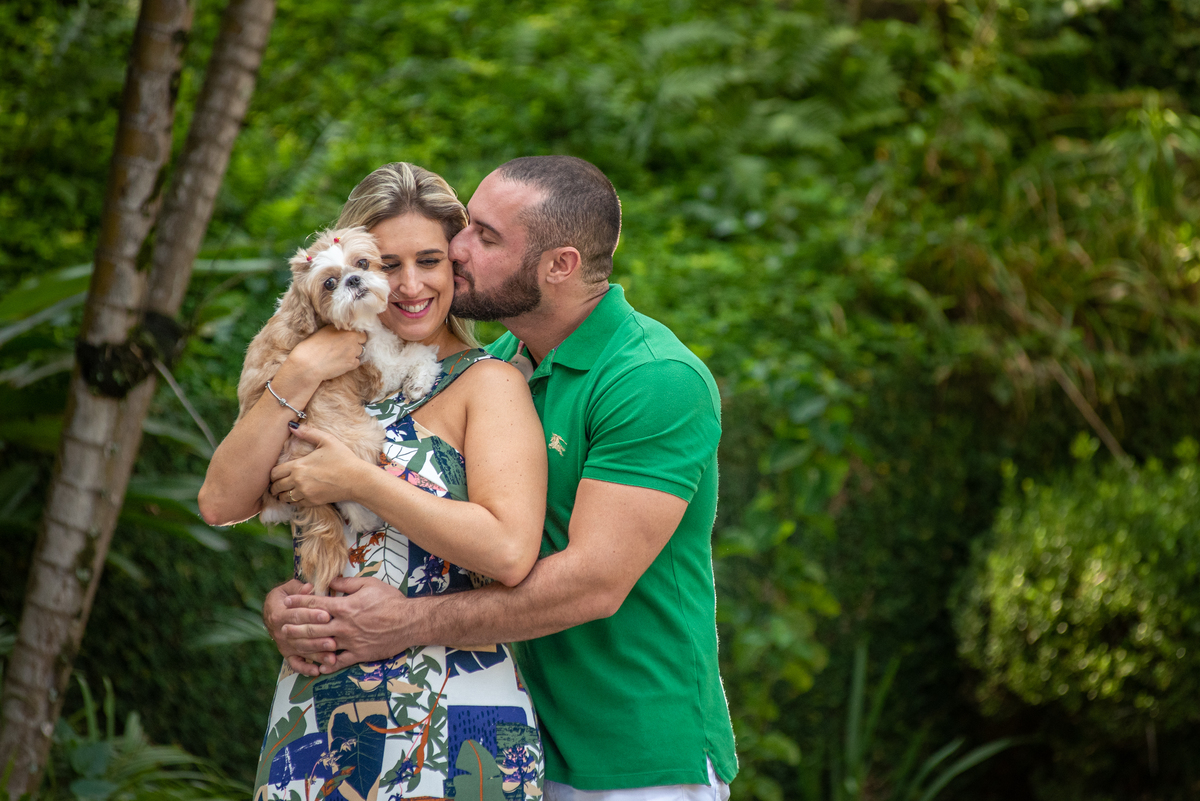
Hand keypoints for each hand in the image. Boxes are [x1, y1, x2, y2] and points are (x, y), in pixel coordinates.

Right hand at [263, 580, 337, 672]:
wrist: (271, 610)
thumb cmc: (286, 596)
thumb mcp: (289, 588)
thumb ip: (300, 588)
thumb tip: (309, 587)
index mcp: (280, 613)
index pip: (296, 615)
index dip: (311, 615)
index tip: (327, 615)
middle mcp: (280, 631)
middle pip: (300, 636)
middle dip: (318, 638)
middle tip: (333, 641)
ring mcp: (284, 644)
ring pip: (301, 650)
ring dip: (316, 655)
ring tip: (332, 657)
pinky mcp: (287, 654)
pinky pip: (295, 664)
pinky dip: (305, 668)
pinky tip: (317, 671)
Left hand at [269, 425, 369, 505]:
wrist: (357, 479)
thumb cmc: (343, 458)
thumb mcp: (327, 440)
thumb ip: (308, 433)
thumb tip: (291, 425)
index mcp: (298, 466)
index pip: (274, 473)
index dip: (272, 474)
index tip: (276, 473)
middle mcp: (298, 481)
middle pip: (276, 487)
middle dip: (274, 485)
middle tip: (276, 484)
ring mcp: (305, 493)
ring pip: (283, 497)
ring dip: (282, 494)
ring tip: (285, 491)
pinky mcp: (312, 502)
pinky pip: (295, 504)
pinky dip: (293, 500)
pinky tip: (297, 495)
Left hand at [281, 576, 411, 673]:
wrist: (410, 622)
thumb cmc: (391, 600)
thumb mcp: (370, 584)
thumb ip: (347, 583)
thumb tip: (331, 581)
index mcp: (345, 606)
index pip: (316, 604)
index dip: (299, 602)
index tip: (287, 601)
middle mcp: (344, 625)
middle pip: (313, 626)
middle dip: (295, 626)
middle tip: (282, 627)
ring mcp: (350, 642)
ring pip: (322, 645)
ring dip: (305, 645)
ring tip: (293, 645)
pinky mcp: (359, 654)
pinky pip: (339, 661)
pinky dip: (327, 664)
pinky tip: (318, 666)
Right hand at [284, 326, 366, 383]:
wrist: (308, 363)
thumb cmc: (313, 345)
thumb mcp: (326, 330)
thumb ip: (340, 329)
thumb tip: (346, 329)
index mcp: (348, 331)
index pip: (361, 333)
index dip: (355, 336)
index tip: (349, 339)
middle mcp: (353, 341)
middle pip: (362, 343)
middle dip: (356, 345)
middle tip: (344, 347)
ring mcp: (353, 353)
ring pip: (359, 353)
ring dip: (353, 354)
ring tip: (341, 355)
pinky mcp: (351, 364)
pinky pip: (357, 363)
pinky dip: (351, 363)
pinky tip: (341, 362)